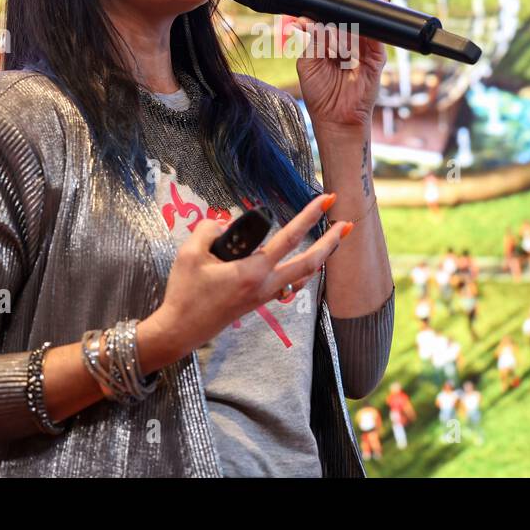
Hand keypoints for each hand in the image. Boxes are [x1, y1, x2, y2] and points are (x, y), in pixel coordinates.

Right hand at [148, 192, 354, 359]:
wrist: (181, 329)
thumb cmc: (185, 292)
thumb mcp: (189, 254)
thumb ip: (208, 229)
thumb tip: (224, 222)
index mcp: (253, 271)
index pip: (289, 238)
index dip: (309, 216)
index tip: (326, 200)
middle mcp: (266, 284)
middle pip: (310, 262)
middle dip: (331, 242)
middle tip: (347, 223)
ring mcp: (264, 295)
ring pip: (303, 276)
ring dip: (321, 257)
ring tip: (333, 240)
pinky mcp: (258, 301)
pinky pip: (289, 285)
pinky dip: (303, 273)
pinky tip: (307, 265)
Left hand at [286, 0, 385, 133]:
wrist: (335, 117)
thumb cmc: (320, 92)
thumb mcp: (308, 61)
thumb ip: (311, 39)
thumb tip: (308, 18)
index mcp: (330, 32)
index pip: (326, 1)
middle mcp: (348, 32)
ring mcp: (364, 41)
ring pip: (360, 9)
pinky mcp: (377, 53)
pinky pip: (374, 32)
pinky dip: (362, 24)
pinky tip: (351, 20)